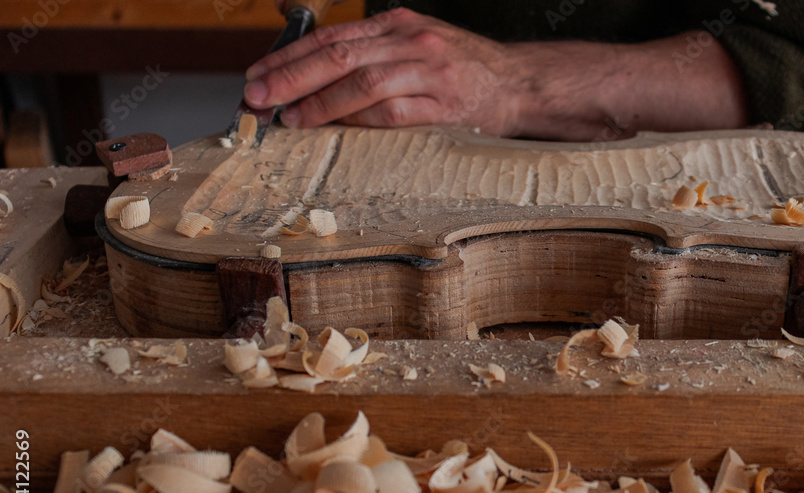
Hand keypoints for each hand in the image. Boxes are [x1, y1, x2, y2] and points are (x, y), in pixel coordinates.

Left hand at [244, 8, 523, 134]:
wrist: (519, 84)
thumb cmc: (462, 72)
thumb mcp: (416, 47)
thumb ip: (373, 57)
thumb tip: (313, 83)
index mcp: (397, 24)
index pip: (332, 37)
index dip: (289, 57)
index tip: (256, 75)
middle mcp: (410, 40)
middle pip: (339, 55)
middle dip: (290, 77)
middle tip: (256, 97)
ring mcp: (429, 70)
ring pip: (362, 81)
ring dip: (320, 102)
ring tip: (289, 118)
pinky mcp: (445, 103)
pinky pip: (393, 111)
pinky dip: (360, 119)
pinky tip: (336, 129)